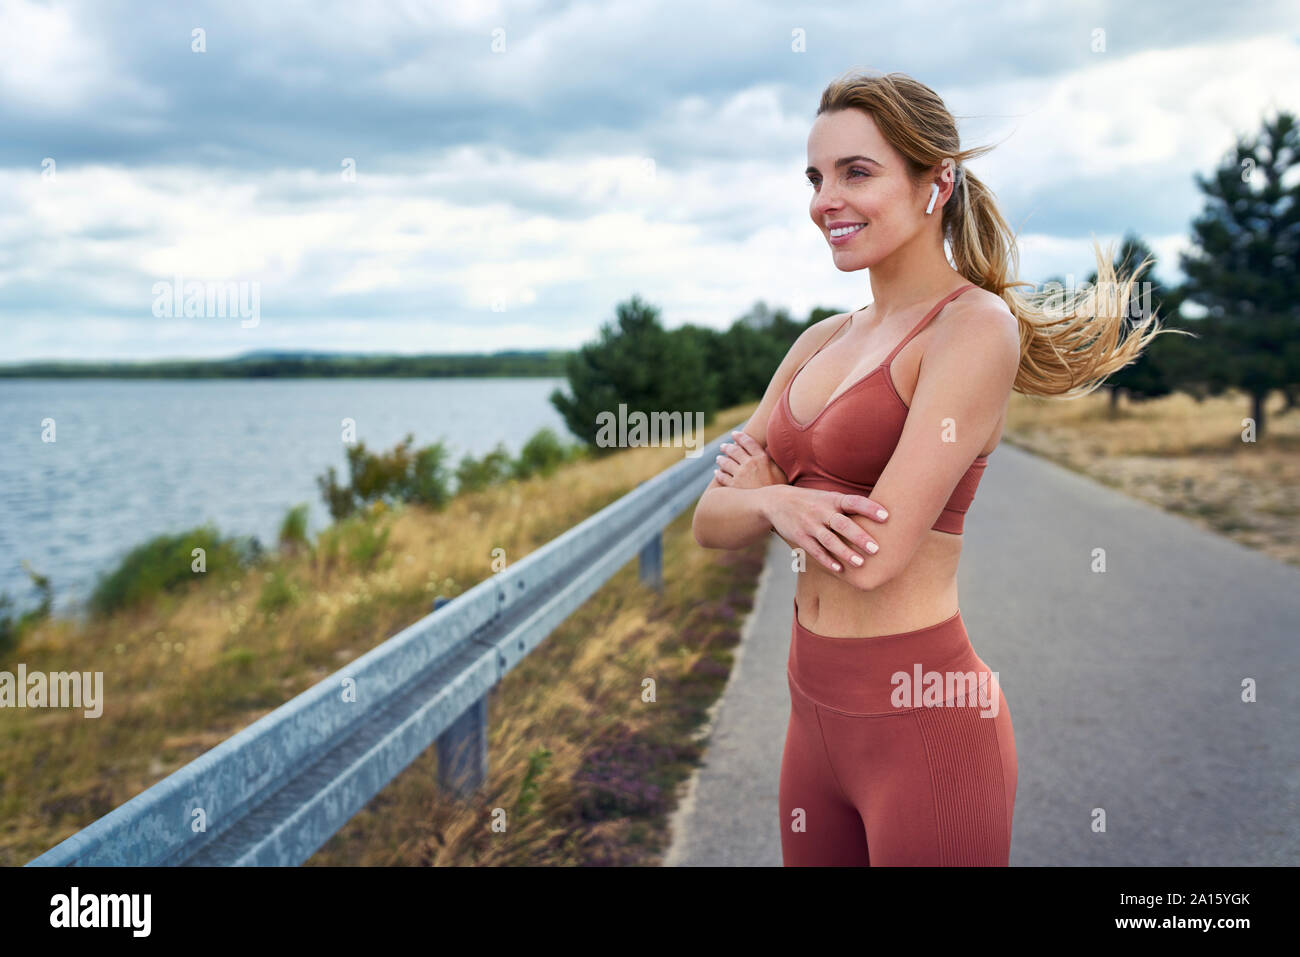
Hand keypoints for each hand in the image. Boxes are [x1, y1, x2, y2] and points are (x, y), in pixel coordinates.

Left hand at [714, 430, 787, 488]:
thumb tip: (769, 452)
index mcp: (762, 458)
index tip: (734, 434)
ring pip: (726, 462)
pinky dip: (718, 473)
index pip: (748, 442)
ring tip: (718, 458)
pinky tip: (717, 472)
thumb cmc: (779, 489)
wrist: (773, 505)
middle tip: (723, 446)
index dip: (740, 437)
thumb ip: (773, 461)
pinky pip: (722, 477)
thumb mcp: (781, 471)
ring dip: (721, 459)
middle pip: (734, 450)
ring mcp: (740, 475)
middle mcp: (750, 464)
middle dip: (727, 447)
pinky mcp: (734, 486)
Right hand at [763, 484, 888, 574]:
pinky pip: (815, 551)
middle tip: (876, 549)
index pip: (854, 502)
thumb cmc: (813, 501)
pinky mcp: (800, 537)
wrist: (777, 502)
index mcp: (832, 499)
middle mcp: (821, 511)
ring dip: (845, 552)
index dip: (869, 508)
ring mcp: (810, 525)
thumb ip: (849, 506)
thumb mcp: (829, 497)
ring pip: (829, 540)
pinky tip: (839, 570)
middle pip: (842, 524)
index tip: (886, 516)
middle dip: (859, 537)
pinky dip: (827, 561)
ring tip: (860, 563)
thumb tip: (881, 513)